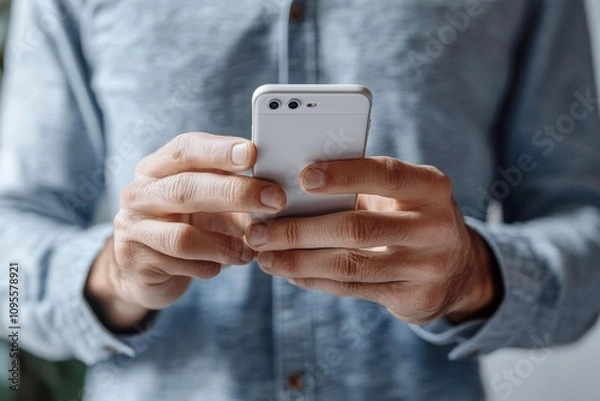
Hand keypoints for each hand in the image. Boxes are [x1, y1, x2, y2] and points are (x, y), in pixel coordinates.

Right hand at [85, 132, 286, 330]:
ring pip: (183, 237)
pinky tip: (225, 264)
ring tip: (252, 250)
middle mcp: (140, 193)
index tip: (252, 153)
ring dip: (225, 245)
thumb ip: (236, 195)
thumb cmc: (189, 226)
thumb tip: (278, 193)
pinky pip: (181, 265)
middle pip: (186, 189)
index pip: (185, 149)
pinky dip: (211, 265)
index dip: (218, 151)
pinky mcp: (135, 261)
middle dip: (235, 193)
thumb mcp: (210, 205)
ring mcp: (133, 228)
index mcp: (158, 168)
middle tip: (275, 200)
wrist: (144, 269)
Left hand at [246, 157, 499, 324]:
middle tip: (258, 231)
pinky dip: (315, 280)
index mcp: (430, 187)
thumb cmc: (411, 216)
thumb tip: (292, 186)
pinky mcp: (413, 297)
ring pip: (350, 264)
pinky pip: (352, 289)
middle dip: (299, 230)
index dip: (343, 175)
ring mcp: (426, 266)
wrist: (458, 268)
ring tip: (264, 256)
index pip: (384, 174)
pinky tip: (289, 272)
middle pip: (357, 228)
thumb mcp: (402, 194)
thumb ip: (361, 185)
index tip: (301, 177)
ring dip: (298, 261)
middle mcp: (434, 227)